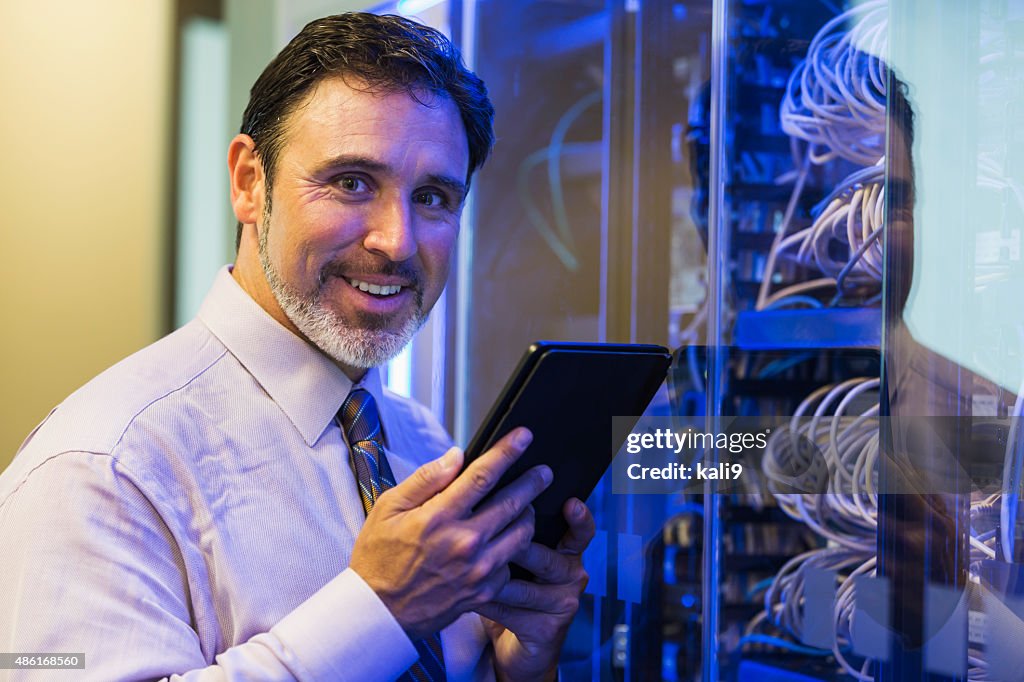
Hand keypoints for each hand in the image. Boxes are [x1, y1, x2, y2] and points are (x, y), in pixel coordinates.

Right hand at [348, 428, 550, 639]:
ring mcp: (478, 570)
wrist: (379, 613)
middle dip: (534, 481)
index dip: (507, 452)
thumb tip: (456, 455)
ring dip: (528, 514)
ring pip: (522, 534)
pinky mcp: (485, 592)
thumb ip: (426, 479)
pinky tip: (506, 541)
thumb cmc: (379, 557)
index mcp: (439, 517)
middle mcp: (464, 543)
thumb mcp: (388, 508)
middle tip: (544, 471)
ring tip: (526, 505)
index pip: (483, 476)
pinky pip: (512, 563)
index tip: (524, 437)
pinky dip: (513, 549)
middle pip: (513, 502)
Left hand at [477, 497, 594, 681]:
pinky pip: (509, 611)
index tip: (570, 503)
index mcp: (568, 552)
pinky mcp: (546, 630)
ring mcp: (562, 604)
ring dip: (493, 579)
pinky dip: (485, 603)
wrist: (518, 648)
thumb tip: (495, 493)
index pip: (581, 531)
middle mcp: (572, 576)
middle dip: (515, 547)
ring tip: (469, 569)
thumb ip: (517, 530)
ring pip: (523, 586)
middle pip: (545, 556)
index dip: (579, 518)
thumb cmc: (515, 591)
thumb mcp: (521, 559)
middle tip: (490, 537)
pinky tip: (466, 596)